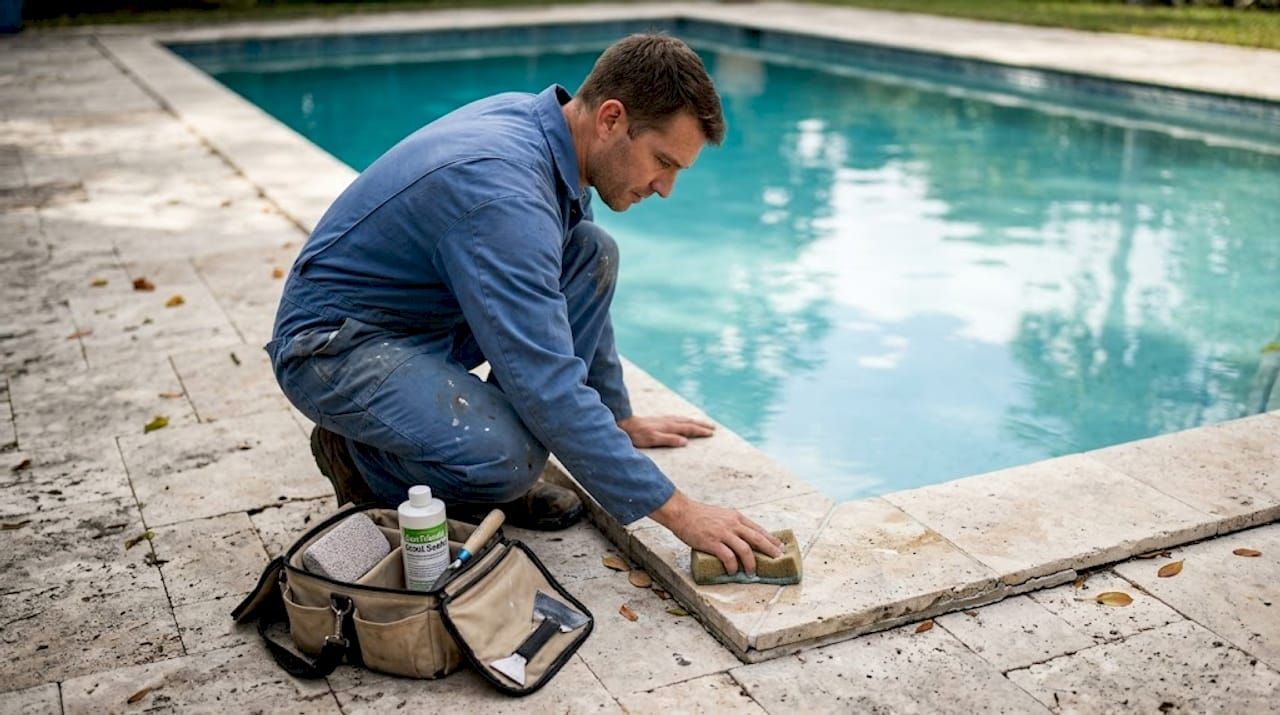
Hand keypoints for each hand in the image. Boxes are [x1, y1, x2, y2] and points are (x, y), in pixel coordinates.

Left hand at [618, 415, 714, 447]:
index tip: (711, 433)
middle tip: (713, 427)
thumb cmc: (638, 434)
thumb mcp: (653, 439)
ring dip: (694, 421)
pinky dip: (684, 419)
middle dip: (701, 424)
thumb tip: (685, 442)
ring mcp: (664, 419)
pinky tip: (683, 420)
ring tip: (702, 423)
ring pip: (683, 419)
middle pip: (688, 422)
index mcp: (669, 426)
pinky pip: (677, 418)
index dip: (700, 431)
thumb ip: (669, 439)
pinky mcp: (659, 420)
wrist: (625, 425)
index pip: (689, 428)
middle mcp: (668, 421)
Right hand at [649, 490, 781, 574]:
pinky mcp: (712, 542)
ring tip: (752, 572)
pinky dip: (733, 565)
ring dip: (751, 562)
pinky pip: (728, 556)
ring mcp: (723, 533)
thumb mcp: (721, 515)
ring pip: (745, 549)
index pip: (758, 529)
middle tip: (777, 559)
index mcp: (736, 517)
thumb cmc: (699, 515)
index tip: (780, 547)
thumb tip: (742, 538)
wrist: (682, 512)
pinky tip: (733, 571)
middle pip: (757, 538)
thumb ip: (732, 524)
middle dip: (769, 550)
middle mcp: (732, 524)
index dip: (771, 539)